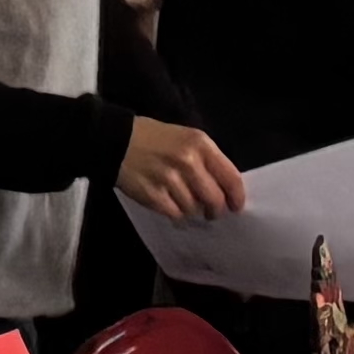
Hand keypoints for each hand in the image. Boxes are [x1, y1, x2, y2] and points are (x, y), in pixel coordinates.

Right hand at [117, 119, 245, 221]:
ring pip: (194, 209)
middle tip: (211, 212)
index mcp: (200, 144)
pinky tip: (171, 206)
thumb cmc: (154, 139)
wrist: (116, 141)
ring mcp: (170, 179)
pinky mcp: (154, 195)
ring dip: (192, 210)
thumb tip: (224, 189)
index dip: (237, 196)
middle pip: (215, 199)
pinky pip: (175, 215)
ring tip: (182, 201)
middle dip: (215, 210)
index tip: (236, 206)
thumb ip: (207, 159)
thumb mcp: (186, 138)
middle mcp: (188, 161)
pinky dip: (176, 214)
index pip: (231, 177)